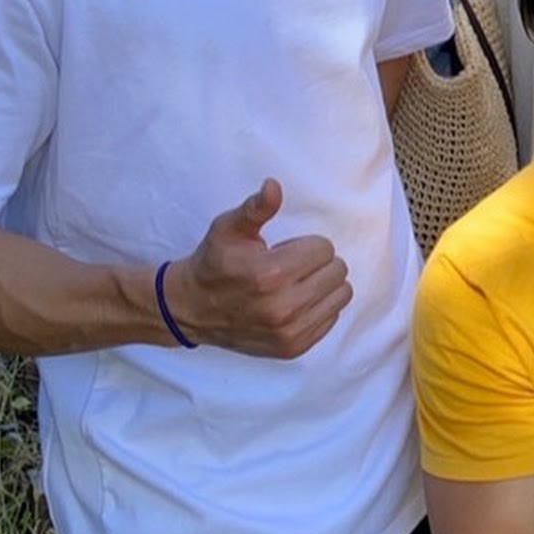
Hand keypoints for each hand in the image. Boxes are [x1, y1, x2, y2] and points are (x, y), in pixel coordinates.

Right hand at [164, 179, 351, 356]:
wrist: (192, 309)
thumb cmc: (214, 263)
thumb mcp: (228, 228)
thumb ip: (256, 208)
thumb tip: (273, 186)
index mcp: (269, 274)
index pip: (325, 249)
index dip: (306, 245)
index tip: (284, 251)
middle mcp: (282, 308)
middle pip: (337, 271)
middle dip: (318, 264)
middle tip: (290, 267)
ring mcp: (288, 332)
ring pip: (341, 295)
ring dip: (323, 285)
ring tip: (295, 284)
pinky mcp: (293, 348)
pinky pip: (332, 317)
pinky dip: (320, 307)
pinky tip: (295, 303)